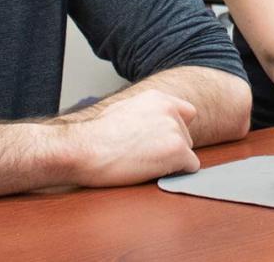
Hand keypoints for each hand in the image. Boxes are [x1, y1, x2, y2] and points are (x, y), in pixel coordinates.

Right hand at [63, 90, 200, 186]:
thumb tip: (150, 124)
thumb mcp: (122, 110)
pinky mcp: (177, 150)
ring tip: (143, 164)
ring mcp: (175, 130)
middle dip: (171, 148)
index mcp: (157, 98)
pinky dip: (176, 174)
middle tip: (145, 157)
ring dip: (171, 162)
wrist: (84, 149)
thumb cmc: (95, 136)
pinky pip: (190, 168)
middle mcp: (170, 110)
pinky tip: (153, 172)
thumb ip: (144, 113)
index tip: (162, 141)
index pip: (186, 113)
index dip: (176, 129)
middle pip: (186, 136)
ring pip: (187, 153)